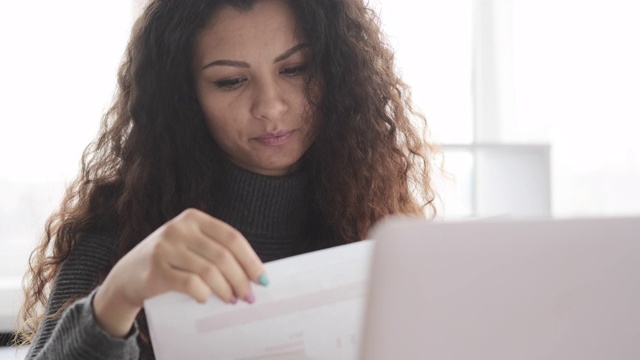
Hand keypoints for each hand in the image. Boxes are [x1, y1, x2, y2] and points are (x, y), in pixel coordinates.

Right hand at [93, 208, 265, 336]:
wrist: (127, 275)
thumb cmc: (169, 260)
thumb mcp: (189, 243)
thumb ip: (215, 250)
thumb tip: (252, 273)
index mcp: (193, 217)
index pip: (231, 237)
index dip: (250, 259)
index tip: (262, 278)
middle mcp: (179, 228)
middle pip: (223, 255)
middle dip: (240, 279)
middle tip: (248, 296)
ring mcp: (166, 248)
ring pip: (209, 271)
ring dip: (226, 289)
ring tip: (232, 300)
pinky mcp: (156, 270)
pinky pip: (191, 284)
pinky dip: (204, 294)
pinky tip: (207, 299)